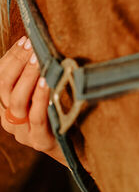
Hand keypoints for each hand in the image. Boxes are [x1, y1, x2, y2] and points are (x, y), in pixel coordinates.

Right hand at [0, 36, 63, 161]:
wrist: (77, 150)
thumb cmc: (60, 116)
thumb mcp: (43, 96)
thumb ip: (37, 78)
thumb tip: (40, 45)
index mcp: (6, 107)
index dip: (10, 57)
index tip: (24, 40)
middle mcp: (9, 120)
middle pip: (4, 87)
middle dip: (18, 63)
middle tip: (31, 47)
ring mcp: (23, 133)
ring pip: (17, 101)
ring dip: (27, 76)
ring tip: (38, 60)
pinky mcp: (40, 141)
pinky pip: (36, 116)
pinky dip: (40, 97)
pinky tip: (46, 82)